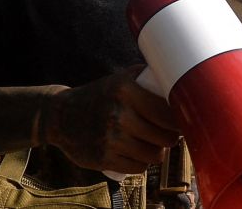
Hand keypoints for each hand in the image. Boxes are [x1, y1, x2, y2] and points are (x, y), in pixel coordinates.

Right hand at [42, 67, 179, 174]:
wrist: (59, 116)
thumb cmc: (95, 97)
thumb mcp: (115, 81)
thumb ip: (142, 77)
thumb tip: (172, 74)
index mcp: (124, 90)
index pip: (168, 112)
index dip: (180, 120)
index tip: (181, 120)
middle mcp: (118, 114)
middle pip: (165, 137)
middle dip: (170, 137)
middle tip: (168, 134)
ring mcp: (111, 138)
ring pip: (155, 155)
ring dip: (157, 152)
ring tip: (153, 145)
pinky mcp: (104, 158)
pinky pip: (138, 167)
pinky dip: (141, 163)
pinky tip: (138, 155)